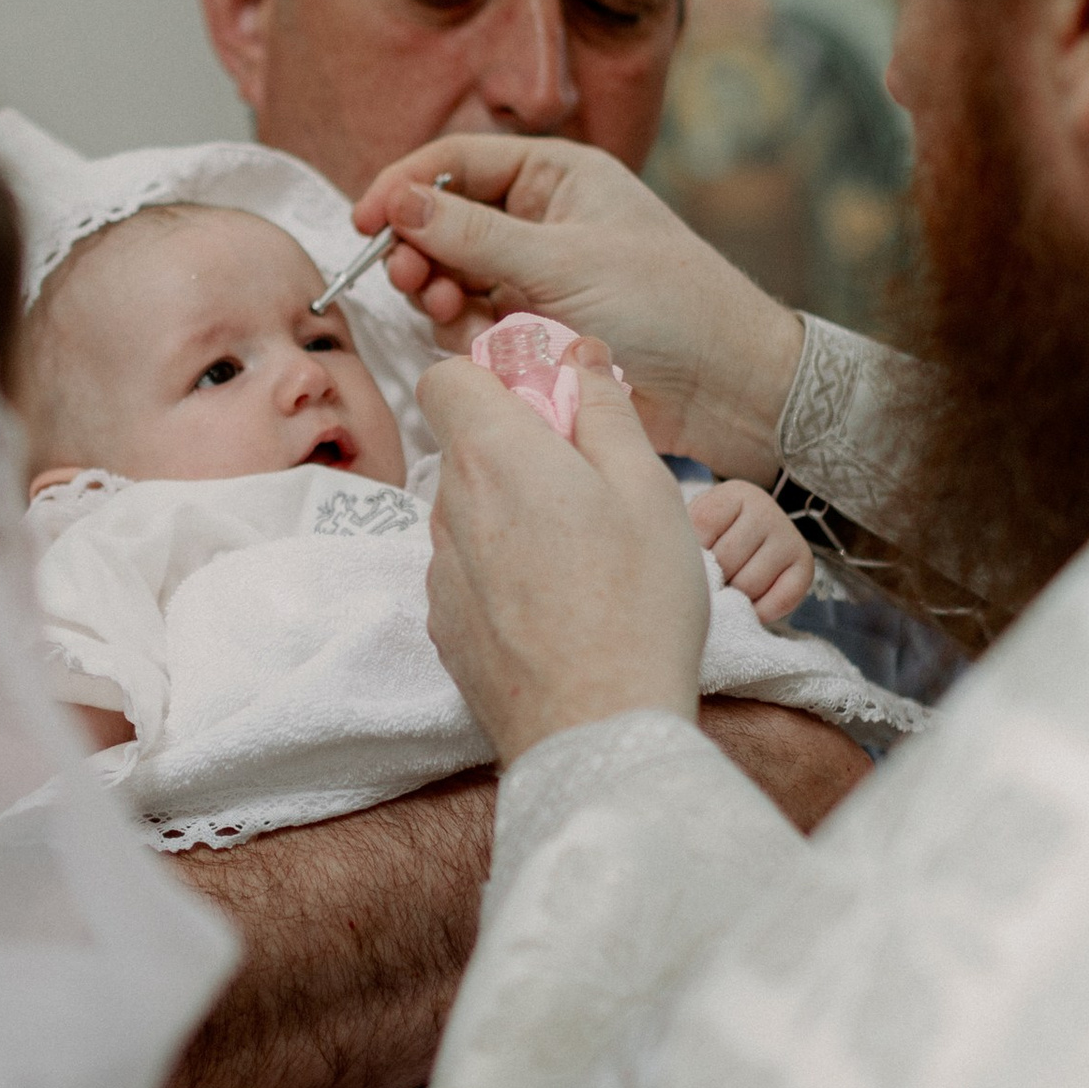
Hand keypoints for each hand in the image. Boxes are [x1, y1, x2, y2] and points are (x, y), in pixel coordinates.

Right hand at [351, 136, 803, 482]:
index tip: (364, 221)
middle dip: (419, 250)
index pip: (457, 162)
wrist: (725, 386)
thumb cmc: (669, 303)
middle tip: (409, 279)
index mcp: (556, 176)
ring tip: (451, 313)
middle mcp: (539, 220)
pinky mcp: (533, 331)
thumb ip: (474, 234)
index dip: (405, 186)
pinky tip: (498, 352)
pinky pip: (474, 328)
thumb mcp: (563, 260)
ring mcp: (533, 277)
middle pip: (443, 222)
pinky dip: (472, 339)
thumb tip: (397, 201)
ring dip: (442, 298)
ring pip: (451, 280)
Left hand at [420, 339, 709, 765]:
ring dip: (513, 514)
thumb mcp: (648, 487)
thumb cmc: (636, 605)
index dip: (493, 380)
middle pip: (466, 448)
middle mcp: (450, 508)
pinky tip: (560, 607)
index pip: (445, 377)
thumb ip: (604, 410)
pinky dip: (504, 573)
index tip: (547, 406)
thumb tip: (578, 360)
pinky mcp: (445, 626)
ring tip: (584, 559)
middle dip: (518, 451)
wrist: (599, 727)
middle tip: (590, 489)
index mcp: (494, 456)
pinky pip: (469, 571)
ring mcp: (440, 572)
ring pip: (470, 512)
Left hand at [689, 478, 815, 627]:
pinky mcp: (806, 566)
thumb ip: (683, 538)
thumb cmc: (712, 539)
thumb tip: (678, 570)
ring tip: (728, 588)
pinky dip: (759, 612)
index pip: (702, 526)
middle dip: (713, 579)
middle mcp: (767, 508)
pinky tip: (749, 603)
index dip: (691, 553)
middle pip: (726, 560)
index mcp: (734, 493)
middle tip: (711, 579)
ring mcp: (790, 536)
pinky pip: (779, 601)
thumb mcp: (692, 525)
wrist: (748, 545)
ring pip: (748, 585)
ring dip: (733, 596)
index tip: (689, 557)